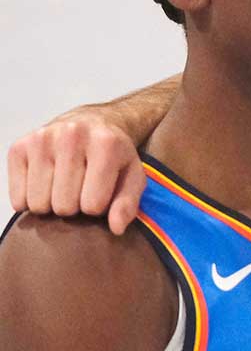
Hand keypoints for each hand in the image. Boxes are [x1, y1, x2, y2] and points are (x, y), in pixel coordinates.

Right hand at [7, 113, 146, 234]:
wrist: (91, 122)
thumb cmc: (113, 155)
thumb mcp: (132, 176)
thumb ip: (128, 203)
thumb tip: (116, 228)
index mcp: (105, 143)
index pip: (92, 204)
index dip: (97, 208)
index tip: (100, 194)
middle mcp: (72, 136)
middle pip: (63, 206)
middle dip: (74, 207)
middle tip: (80, 191)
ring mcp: (42, 140)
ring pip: (38, 204)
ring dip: (51, 205)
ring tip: (63, 188)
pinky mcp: (19, 147)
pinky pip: (18, 198)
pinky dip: (30, 200)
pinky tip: (45, 185)